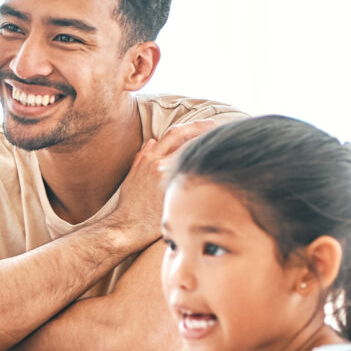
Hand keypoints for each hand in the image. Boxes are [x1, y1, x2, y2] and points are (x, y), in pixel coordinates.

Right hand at [109, 120, 210, 247]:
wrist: (127, 226)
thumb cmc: (129, 203)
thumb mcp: (131, 176)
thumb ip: (141, 157)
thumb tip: (151, 142)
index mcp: (151, 159)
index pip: (176, 133)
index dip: (195, 125)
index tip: (208, 124)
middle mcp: (162, 166)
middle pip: (190, 141)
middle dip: (207, 132)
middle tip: (220, 130)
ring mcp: (172, 182)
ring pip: (196, 159)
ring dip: (210, 152)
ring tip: (222, 149)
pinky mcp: (179, 197)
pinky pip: (198, 181)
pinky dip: (208, 174)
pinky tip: (218, 173)